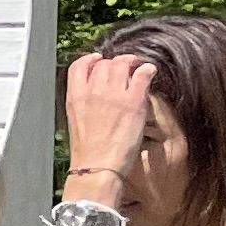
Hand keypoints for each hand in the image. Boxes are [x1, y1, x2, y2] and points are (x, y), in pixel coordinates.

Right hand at [61, 50, 159, 187]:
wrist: (97, 166)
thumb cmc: (88, 151)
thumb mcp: (75, 121)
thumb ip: (84, 103)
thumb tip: (95, 96)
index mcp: (75, 96)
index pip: (79, 66)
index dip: (90, 60)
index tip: (98, 60)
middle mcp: (93, 90)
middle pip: (103, 63)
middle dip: (113, 62)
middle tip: (124, 67)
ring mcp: (113, 94)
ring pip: (122, 64)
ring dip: (131, 62)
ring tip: (138, 66)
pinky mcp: (134, 100)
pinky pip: (143, 73)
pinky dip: (147, 69)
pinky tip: (150, 72)